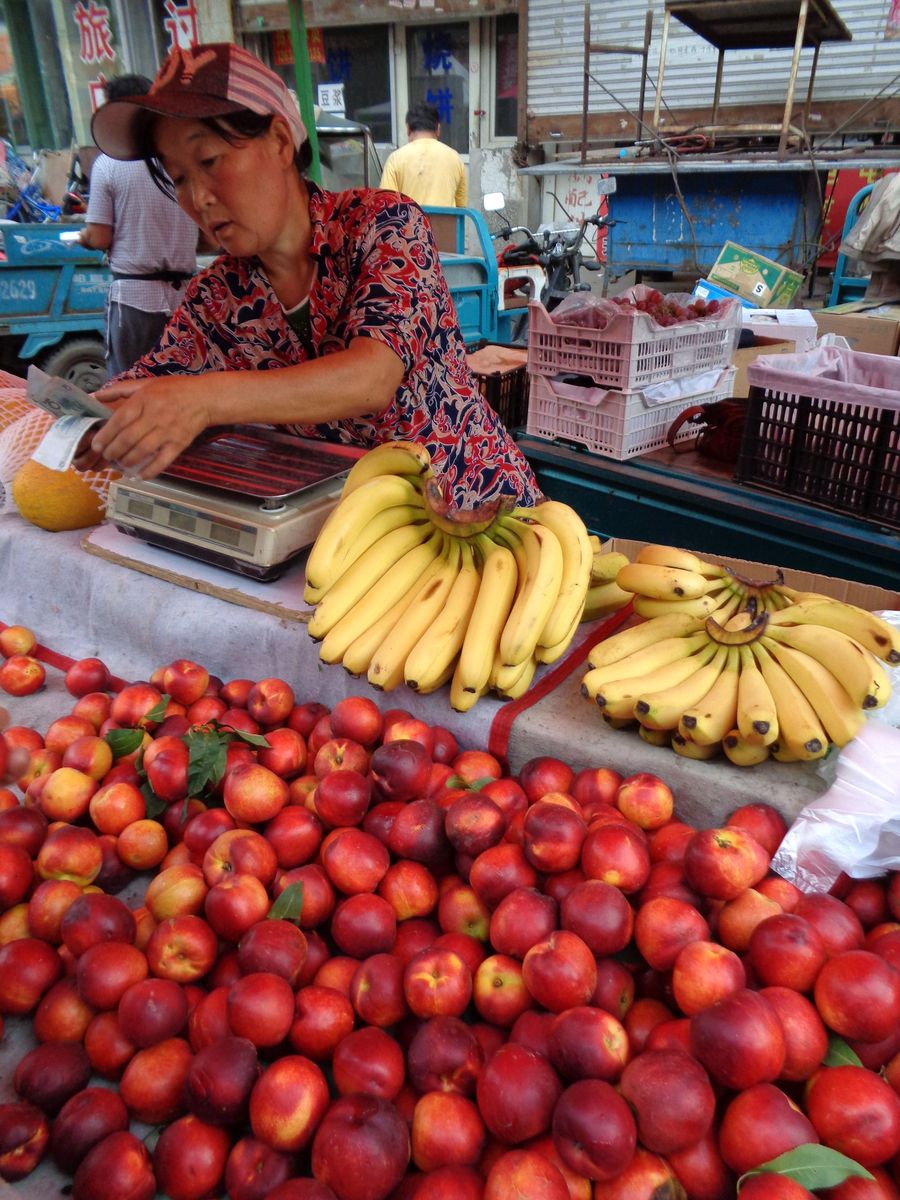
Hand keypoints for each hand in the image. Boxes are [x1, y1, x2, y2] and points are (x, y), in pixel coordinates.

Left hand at [88, 376, 211, 478]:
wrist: (205, 398)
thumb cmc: (174, 389)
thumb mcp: (145, 383)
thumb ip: (119, 390)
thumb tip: (95, 396)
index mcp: (144, 400)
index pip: (120, 419)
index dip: (106, 434)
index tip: (97, 445)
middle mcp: (155, 416)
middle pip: (128, 438)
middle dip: (113, 451)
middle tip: (107, 456)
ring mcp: (168, 431)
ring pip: (142, 450)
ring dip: (128, 460)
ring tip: (120, 464)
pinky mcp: (179, 444)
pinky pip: (163, 461)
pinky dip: (150, 471)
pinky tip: (140, 476)